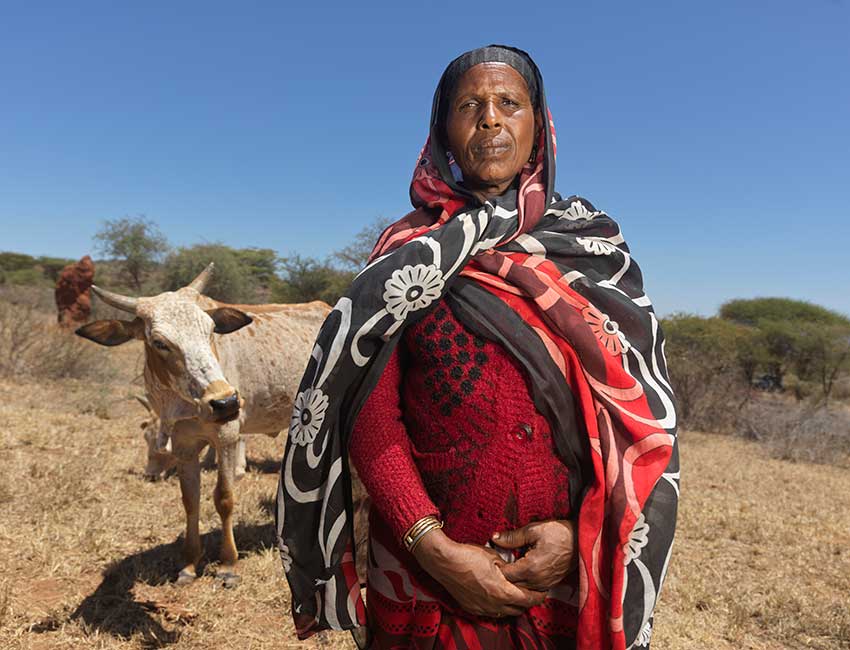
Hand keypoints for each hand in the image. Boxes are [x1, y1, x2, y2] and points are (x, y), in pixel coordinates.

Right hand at [413, 529, 545, 617]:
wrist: (444, 561)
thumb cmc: (468, 555)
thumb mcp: (494, 557)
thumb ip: (509, 567)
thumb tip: (516, 570)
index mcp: (502, 591)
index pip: (527, 599)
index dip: (538, 595)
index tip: (543, 591)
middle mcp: (494, 604)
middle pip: (518, 609)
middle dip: (527, 601)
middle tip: (531, 592)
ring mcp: (482, 608)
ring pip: (505, 613)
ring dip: (512, 605)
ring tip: (515, 594)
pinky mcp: (471, 608)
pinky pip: (491, 612)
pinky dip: (498, 606)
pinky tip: (497, 596)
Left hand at [492, 519, 576, 590]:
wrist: (581, 540)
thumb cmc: (559, 533)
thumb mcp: (533, 530)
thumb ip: (512, 537)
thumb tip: (495, 538)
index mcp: (530, 568)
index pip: (505, 575)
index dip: (496, 566)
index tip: (492, 558)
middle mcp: (537, 581)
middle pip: (511, 585)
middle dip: (502, 575)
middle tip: (497, 562)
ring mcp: (544, 585)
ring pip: (520, 589)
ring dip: (512, 580)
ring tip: (508, 565)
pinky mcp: (549, 585)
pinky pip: (530, 588)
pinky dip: (522, 582)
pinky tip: (520, 570)